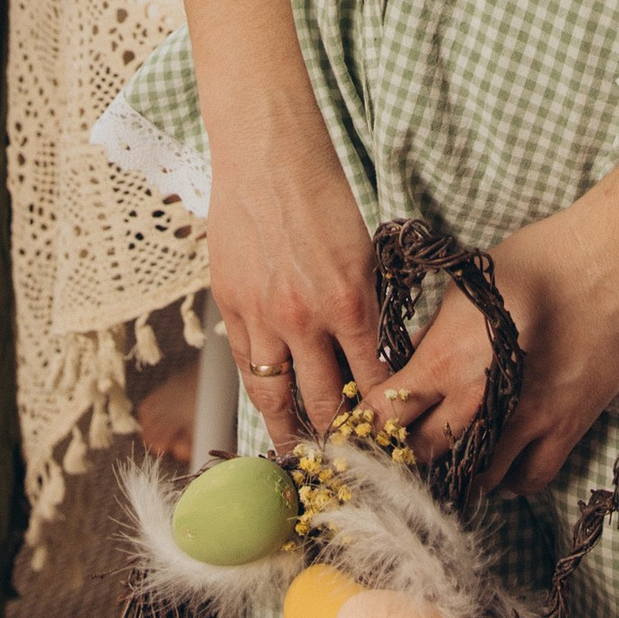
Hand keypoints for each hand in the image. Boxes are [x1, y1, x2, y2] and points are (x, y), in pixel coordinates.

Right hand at [203, 113, 386, 455]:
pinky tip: (268, 410)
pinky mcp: (230, 306)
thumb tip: (372, 354)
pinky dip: (259, 392)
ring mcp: (262, 316)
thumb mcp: (364, 251)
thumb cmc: (323, 192)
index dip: (382, 417)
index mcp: (351, 302)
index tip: (388, 437)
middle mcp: (306, 319)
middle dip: (340, 439)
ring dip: (292, 432)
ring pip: (276, 397)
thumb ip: (366, 306)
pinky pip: (245, 366)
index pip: (373, 382)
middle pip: (325, 403)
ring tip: (302, 457)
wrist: (268, 154)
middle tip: (349, 463)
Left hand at [372, 210, 618, 497]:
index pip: (387, 412)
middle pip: (424, 452)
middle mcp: (478, 398)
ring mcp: (523, 420)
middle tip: (409, 446)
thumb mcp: (466, 288)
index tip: (368, 429)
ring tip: (454, 460)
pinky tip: (502, 466)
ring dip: (459, 473)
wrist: (604, 270)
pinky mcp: (563, 429)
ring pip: (476, 478)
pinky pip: (529, 479)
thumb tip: (405, 360)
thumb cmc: (535, 264)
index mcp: (445, 359)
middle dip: (409, 452)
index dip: (371, 426)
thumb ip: (432, 333)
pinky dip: (511, 482)